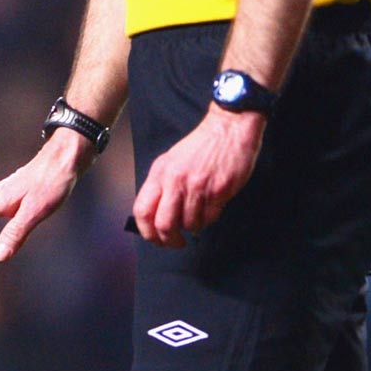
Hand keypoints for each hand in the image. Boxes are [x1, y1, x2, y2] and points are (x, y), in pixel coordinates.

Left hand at [131, 106, 262, 247]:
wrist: (228, 128)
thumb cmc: (200, 147)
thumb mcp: (170, 162)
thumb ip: (161, 186)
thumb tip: (154, 216)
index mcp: (159, 174)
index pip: (142, 212)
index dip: (147, 232)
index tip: (156, 239)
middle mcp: (176, 181)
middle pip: (164, 225)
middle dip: (169, 240)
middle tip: (176, 242)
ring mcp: (198, 186)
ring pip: (190, 224)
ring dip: (194, 227)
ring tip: (198, 217)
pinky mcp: (219, 189)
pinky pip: (210, 217)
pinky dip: (209, 219)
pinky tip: (211, 209)